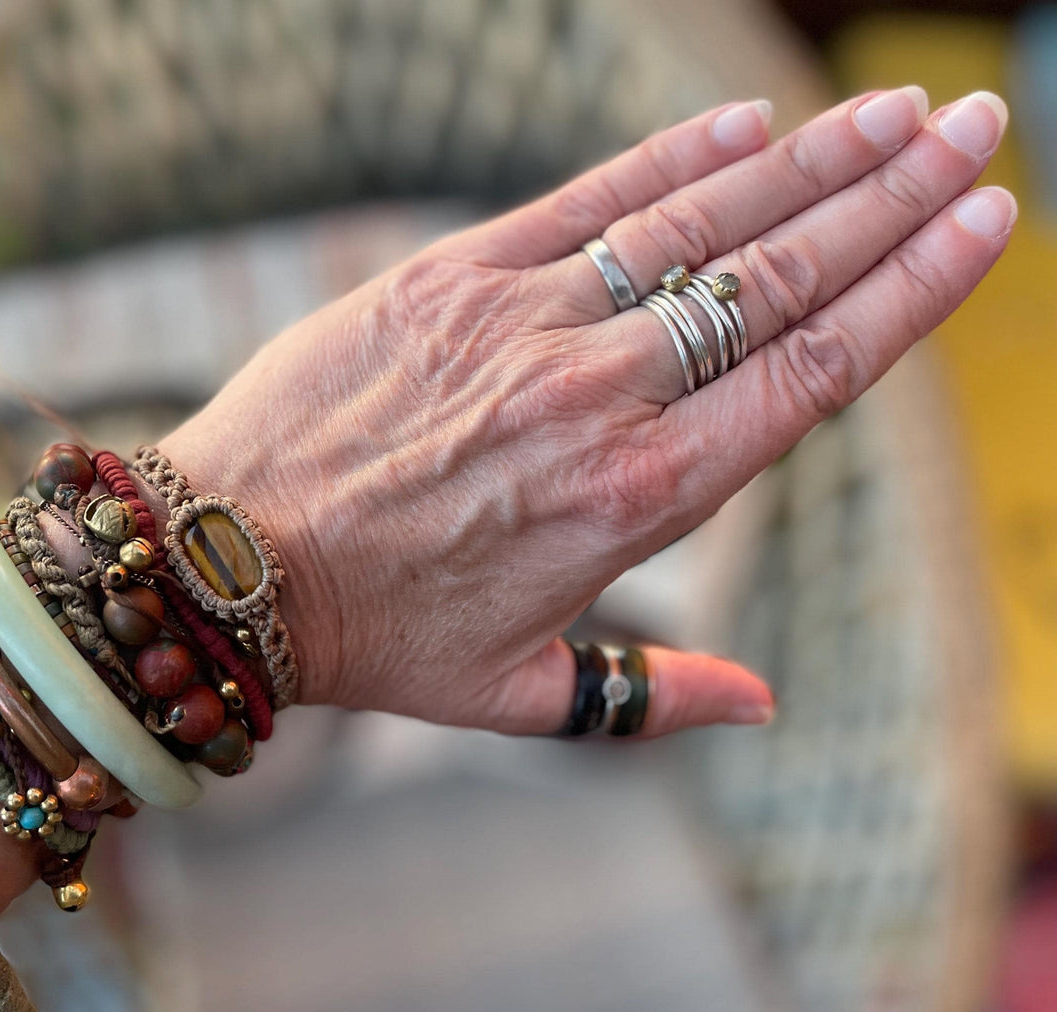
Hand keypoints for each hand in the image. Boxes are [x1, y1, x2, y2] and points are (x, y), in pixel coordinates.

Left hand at [160, 88, 1011, 737]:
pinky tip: (746, 124)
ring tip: (895, 112)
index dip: (910, 293)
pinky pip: (582, 202)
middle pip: (777, 281)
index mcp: (638, 500)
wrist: (225, 566)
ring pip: (696, 225)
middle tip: (973, 133)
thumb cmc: (375, 636)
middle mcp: (598, 399)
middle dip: (892, 200)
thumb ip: (651, 699)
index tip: (983, 230)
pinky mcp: (446, 279)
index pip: (811, 374)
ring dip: (809, 161)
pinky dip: (671, 159)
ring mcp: (522, 325)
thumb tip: (763, 706)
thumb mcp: (518, 693)